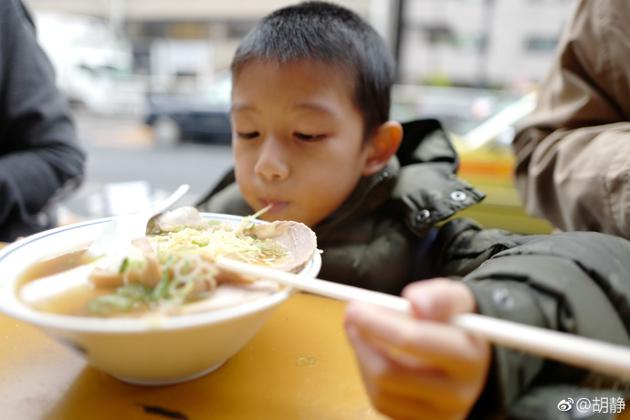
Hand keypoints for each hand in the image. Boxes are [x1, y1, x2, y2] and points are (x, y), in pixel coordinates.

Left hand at [344, 278, 490, 419]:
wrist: (473, 359)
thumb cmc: (457, 323)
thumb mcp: (456, 299)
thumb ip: (439, 297)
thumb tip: (416, 302)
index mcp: (467, 357)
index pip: (412, 341)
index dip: (377, 323)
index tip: (356, 307)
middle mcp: (456, 393)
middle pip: (389, 372)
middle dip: (362, 341)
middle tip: (350, 316)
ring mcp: (438, 415)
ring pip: (380, 390)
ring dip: (361, 356)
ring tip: (359, 330)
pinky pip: (381, 402)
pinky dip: (368, 375)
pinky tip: (370, 353)